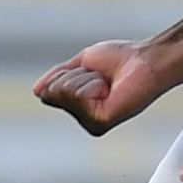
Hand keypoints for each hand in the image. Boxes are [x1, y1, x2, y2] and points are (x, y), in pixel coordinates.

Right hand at [29, 40, 178, 137]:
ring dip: (86, 79)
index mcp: (78, 106)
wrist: (146, 60)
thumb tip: (36, 91)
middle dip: (74, 76)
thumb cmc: (121, 60)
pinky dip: (91, 85)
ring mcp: (91, 123)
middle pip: (52, 93)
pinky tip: (109, 89)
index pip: (48, 91)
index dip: (66, 73)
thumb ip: (57, 77)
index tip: (92, 72)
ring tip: (108, 82)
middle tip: (101, 77)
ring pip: (63, 93)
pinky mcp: (100, 123)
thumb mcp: (81, 63)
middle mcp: (83, 119)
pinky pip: (76, 98)